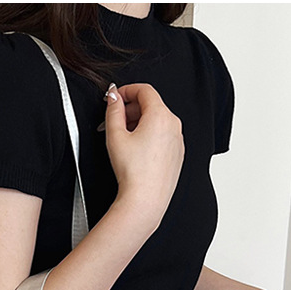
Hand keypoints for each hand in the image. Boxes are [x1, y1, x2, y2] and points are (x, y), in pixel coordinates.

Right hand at [102, 82, 184, 232]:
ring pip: (157, 121)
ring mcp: (177, 140)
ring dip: (138, 123)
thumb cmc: (133, 172)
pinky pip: (163, 136)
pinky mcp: (177, 154)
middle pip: (151, 105)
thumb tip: (113, 97)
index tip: (115, 97)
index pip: (144, 90)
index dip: (126, 90)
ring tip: (122, 138)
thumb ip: (113, 110)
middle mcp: (173, 125)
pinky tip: (135, 150)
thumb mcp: (115, 136)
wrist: (145, 199)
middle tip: (113, 121)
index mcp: (160, 115)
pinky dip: (149, 136)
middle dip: (130, 109)